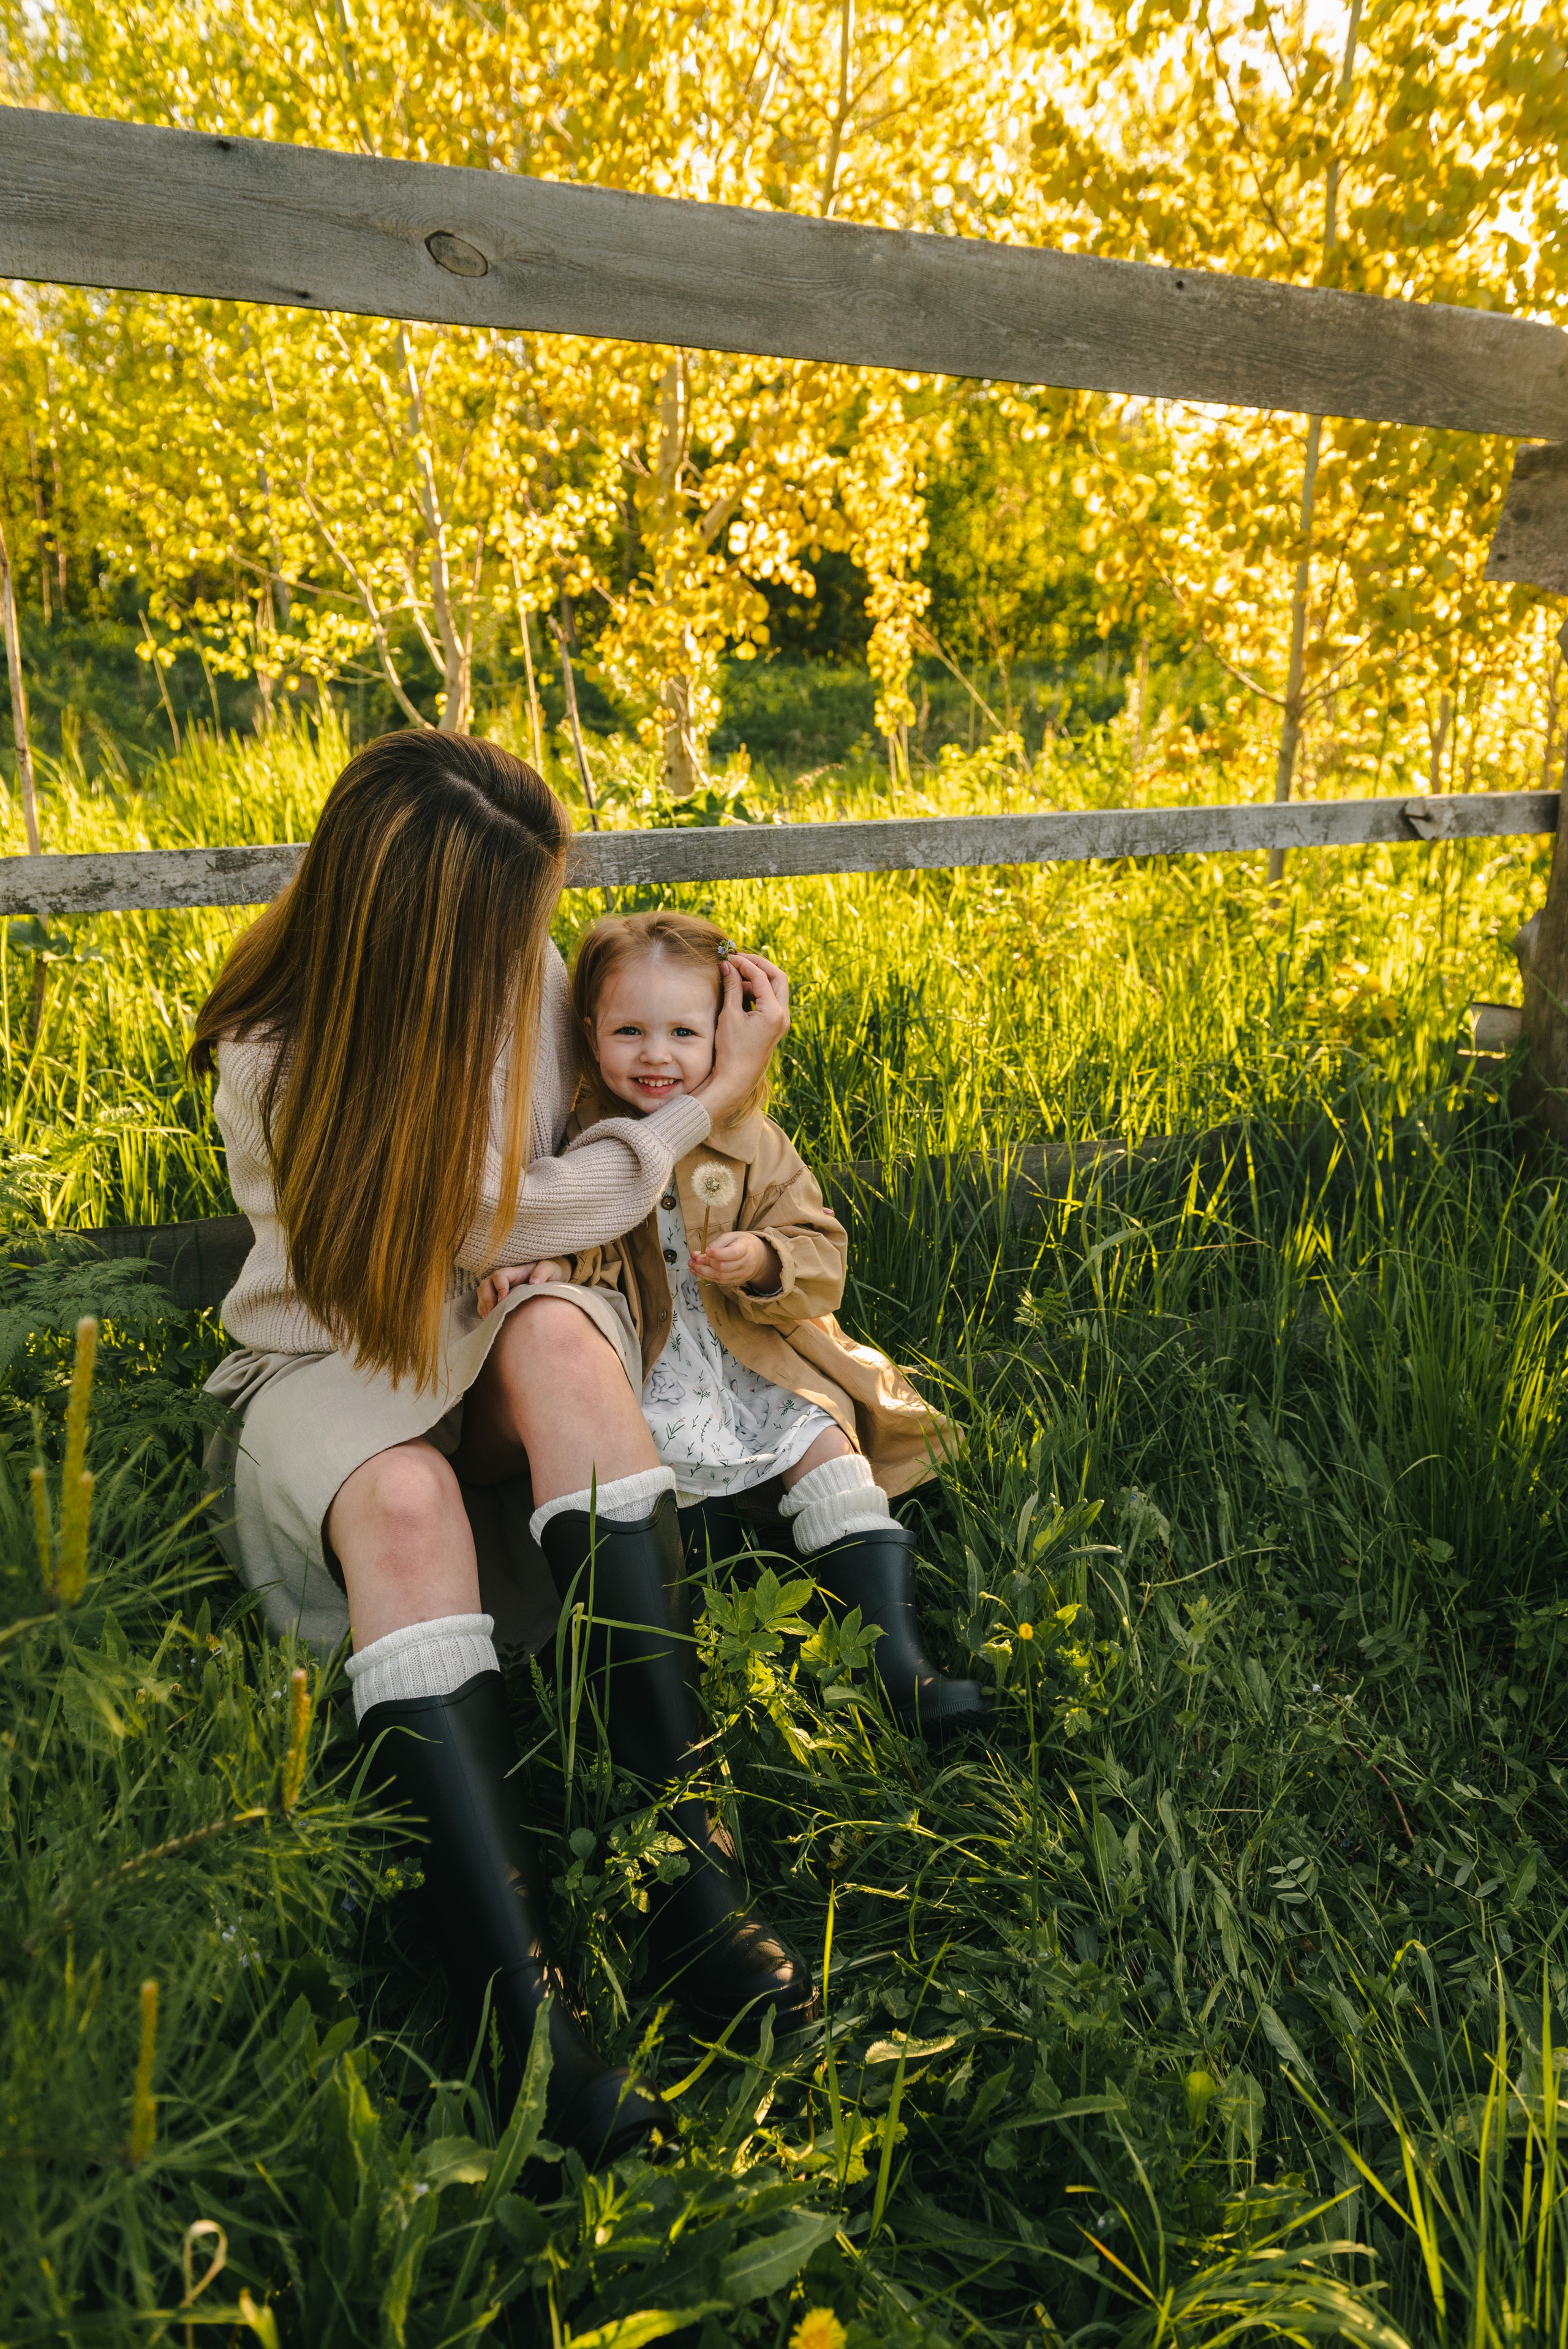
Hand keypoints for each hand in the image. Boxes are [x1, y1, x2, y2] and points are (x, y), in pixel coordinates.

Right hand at [477, 1260, 569, 1315]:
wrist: (552, 1278)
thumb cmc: (551, 1272)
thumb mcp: (550, 1268)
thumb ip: (543, 1272)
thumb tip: (533, 1282)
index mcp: (515, 1271)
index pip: (499, 1276)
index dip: (499, 1287)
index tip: (503, 1301)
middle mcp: (504, 1279)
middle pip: (485, 1284)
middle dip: (486, 1299)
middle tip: (491, 1315)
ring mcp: (499, 1288)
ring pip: (482, 1293)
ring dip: (483, 1306)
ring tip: (489, 1320)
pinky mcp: (499, 1297)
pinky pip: (485, 1302)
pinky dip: (484, 1311)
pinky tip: (490, 1321)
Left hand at [689, 1231, 781, 1291]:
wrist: (757, 1256)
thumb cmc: (740, 1243)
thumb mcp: (730, 1237)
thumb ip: (716, 1244)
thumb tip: (699, 1253)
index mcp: (745, 1249)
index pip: (733, 1254)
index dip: (718, 1254)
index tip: (706, 1251)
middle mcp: (745, 1264)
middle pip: (723, 1267)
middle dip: (706, 1264)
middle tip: (693, 1258)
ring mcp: (740, 1275)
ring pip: (720, 1277)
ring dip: (703, 1272)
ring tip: (691, 1265)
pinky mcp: (735, 1281)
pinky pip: (719, 1281)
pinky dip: (706, 1277)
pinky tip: (697, 1271)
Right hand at [692, 951, 788, 1125]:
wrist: (736, 1078)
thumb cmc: (731, 1050)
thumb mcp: (729, 1015)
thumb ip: (732, 987)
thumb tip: (728, 965)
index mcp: (774, 1012)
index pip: (762, 977)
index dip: (745, 964)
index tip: (729, 958)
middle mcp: (783, 1015)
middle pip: (778, 977)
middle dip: (759, 965)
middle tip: (740, 959)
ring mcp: (781, 1021)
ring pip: (776, 988)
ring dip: (758, 979)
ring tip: (735, 976)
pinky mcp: (775, 1026)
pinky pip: (771, 1001)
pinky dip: (758, 992)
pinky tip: (740, 991)